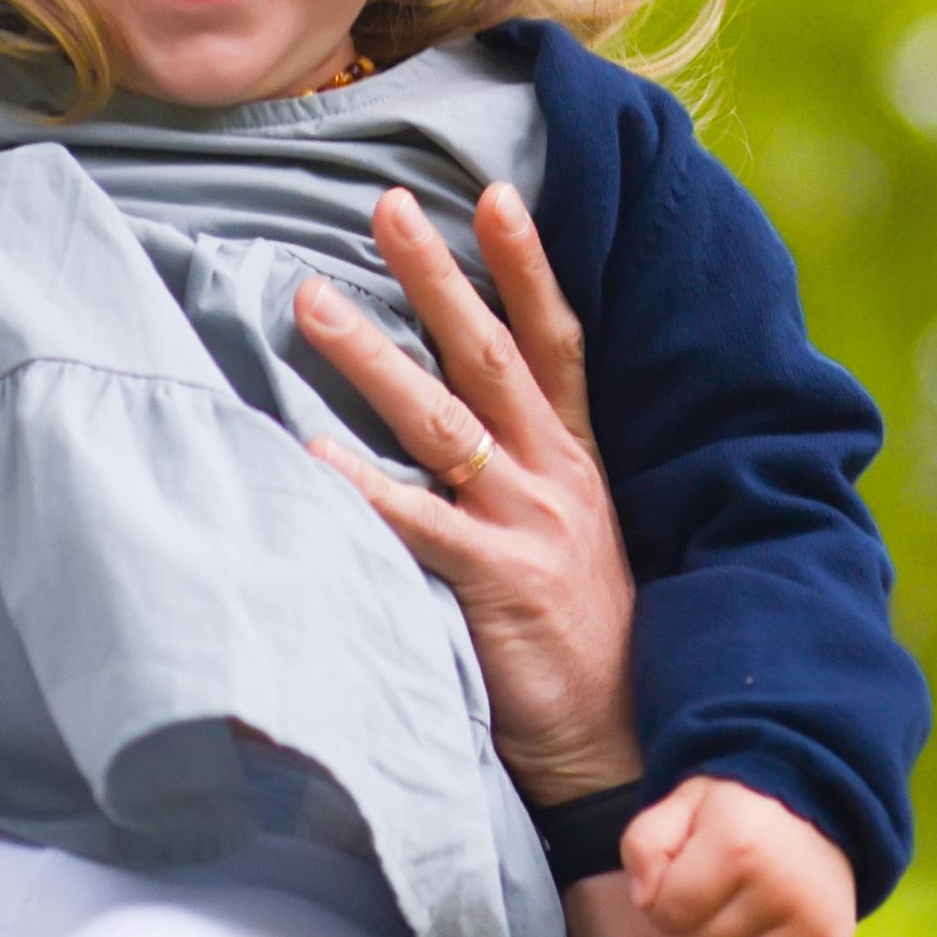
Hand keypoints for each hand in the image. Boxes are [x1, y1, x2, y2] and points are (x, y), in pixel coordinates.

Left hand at [295, 181, 641, 805]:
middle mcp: (556, 478)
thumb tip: (468, 425)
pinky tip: (311, 451)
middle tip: (386, 207)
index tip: (495, 192)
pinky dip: (364, 486)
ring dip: (372, 356)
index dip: (528, 264)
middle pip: (492, 354)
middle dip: (439, 275)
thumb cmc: (590, 644)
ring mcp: (526, 527)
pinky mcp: (495, 584)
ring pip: (442, 420)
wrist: (625, 744)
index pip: (557, 340)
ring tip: (311, 302)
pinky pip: (416, 525)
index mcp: (578, 461)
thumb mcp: (580, 539)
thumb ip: (532, 477)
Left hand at [616, 777, 857, 936]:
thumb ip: (648, 841)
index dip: (653, 908)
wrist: (819, 801)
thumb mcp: (685, 799)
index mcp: (738, 846)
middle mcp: (775, 889)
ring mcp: (805, 922)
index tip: (654, 891)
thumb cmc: (740, 806)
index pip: (675, 908)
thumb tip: (641, 901)